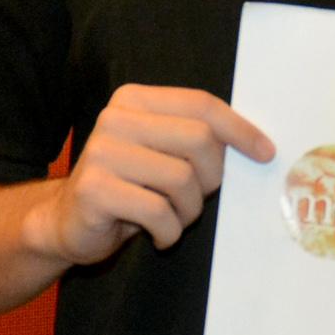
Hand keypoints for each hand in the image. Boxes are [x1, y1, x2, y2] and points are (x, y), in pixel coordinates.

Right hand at [25, 85, 274, 265]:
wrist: (68, 222)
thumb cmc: (129, 188)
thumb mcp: (164, 154)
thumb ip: (197, 140)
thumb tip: (259, 146)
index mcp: (135, 100)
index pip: (201, 105)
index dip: (240, 130)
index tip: (266, 154)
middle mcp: (115, 118)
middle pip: (199, 141)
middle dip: (211, 178)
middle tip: (195, 199)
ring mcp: (101, 151)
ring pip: (182, 180)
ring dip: (188, 211)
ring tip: (171, 218)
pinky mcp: (94, 189)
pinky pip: (159, 212)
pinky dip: (169, 232)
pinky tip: (157, 234)